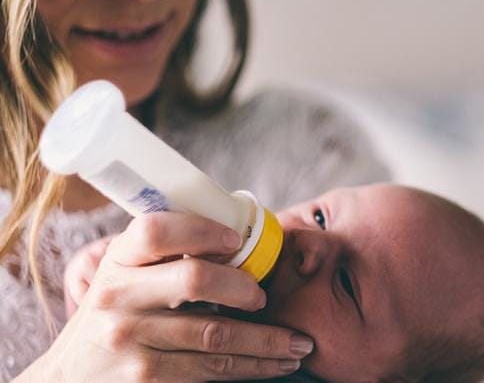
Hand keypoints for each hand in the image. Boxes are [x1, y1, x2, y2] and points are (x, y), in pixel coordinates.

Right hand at [19, 212, 312, 381]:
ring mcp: (131, 339)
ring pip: (216, 334)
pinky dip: (254, 366)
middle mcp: (118, 296)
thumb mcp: (124, 276)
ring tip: (299, 341)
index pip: (157, 229)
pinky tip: (277, 362)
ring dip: (268, 340)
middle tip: (266, 298)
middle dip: (244, 287)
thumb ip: (164, 255)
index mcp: (118, 260)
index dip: (202, 230)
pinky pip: (212, 369)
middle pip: (195, 279)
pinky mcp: (147, 378)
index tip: (236, 240)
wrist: (70, 378)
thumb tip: (239, 236)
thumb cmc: (116, 315)